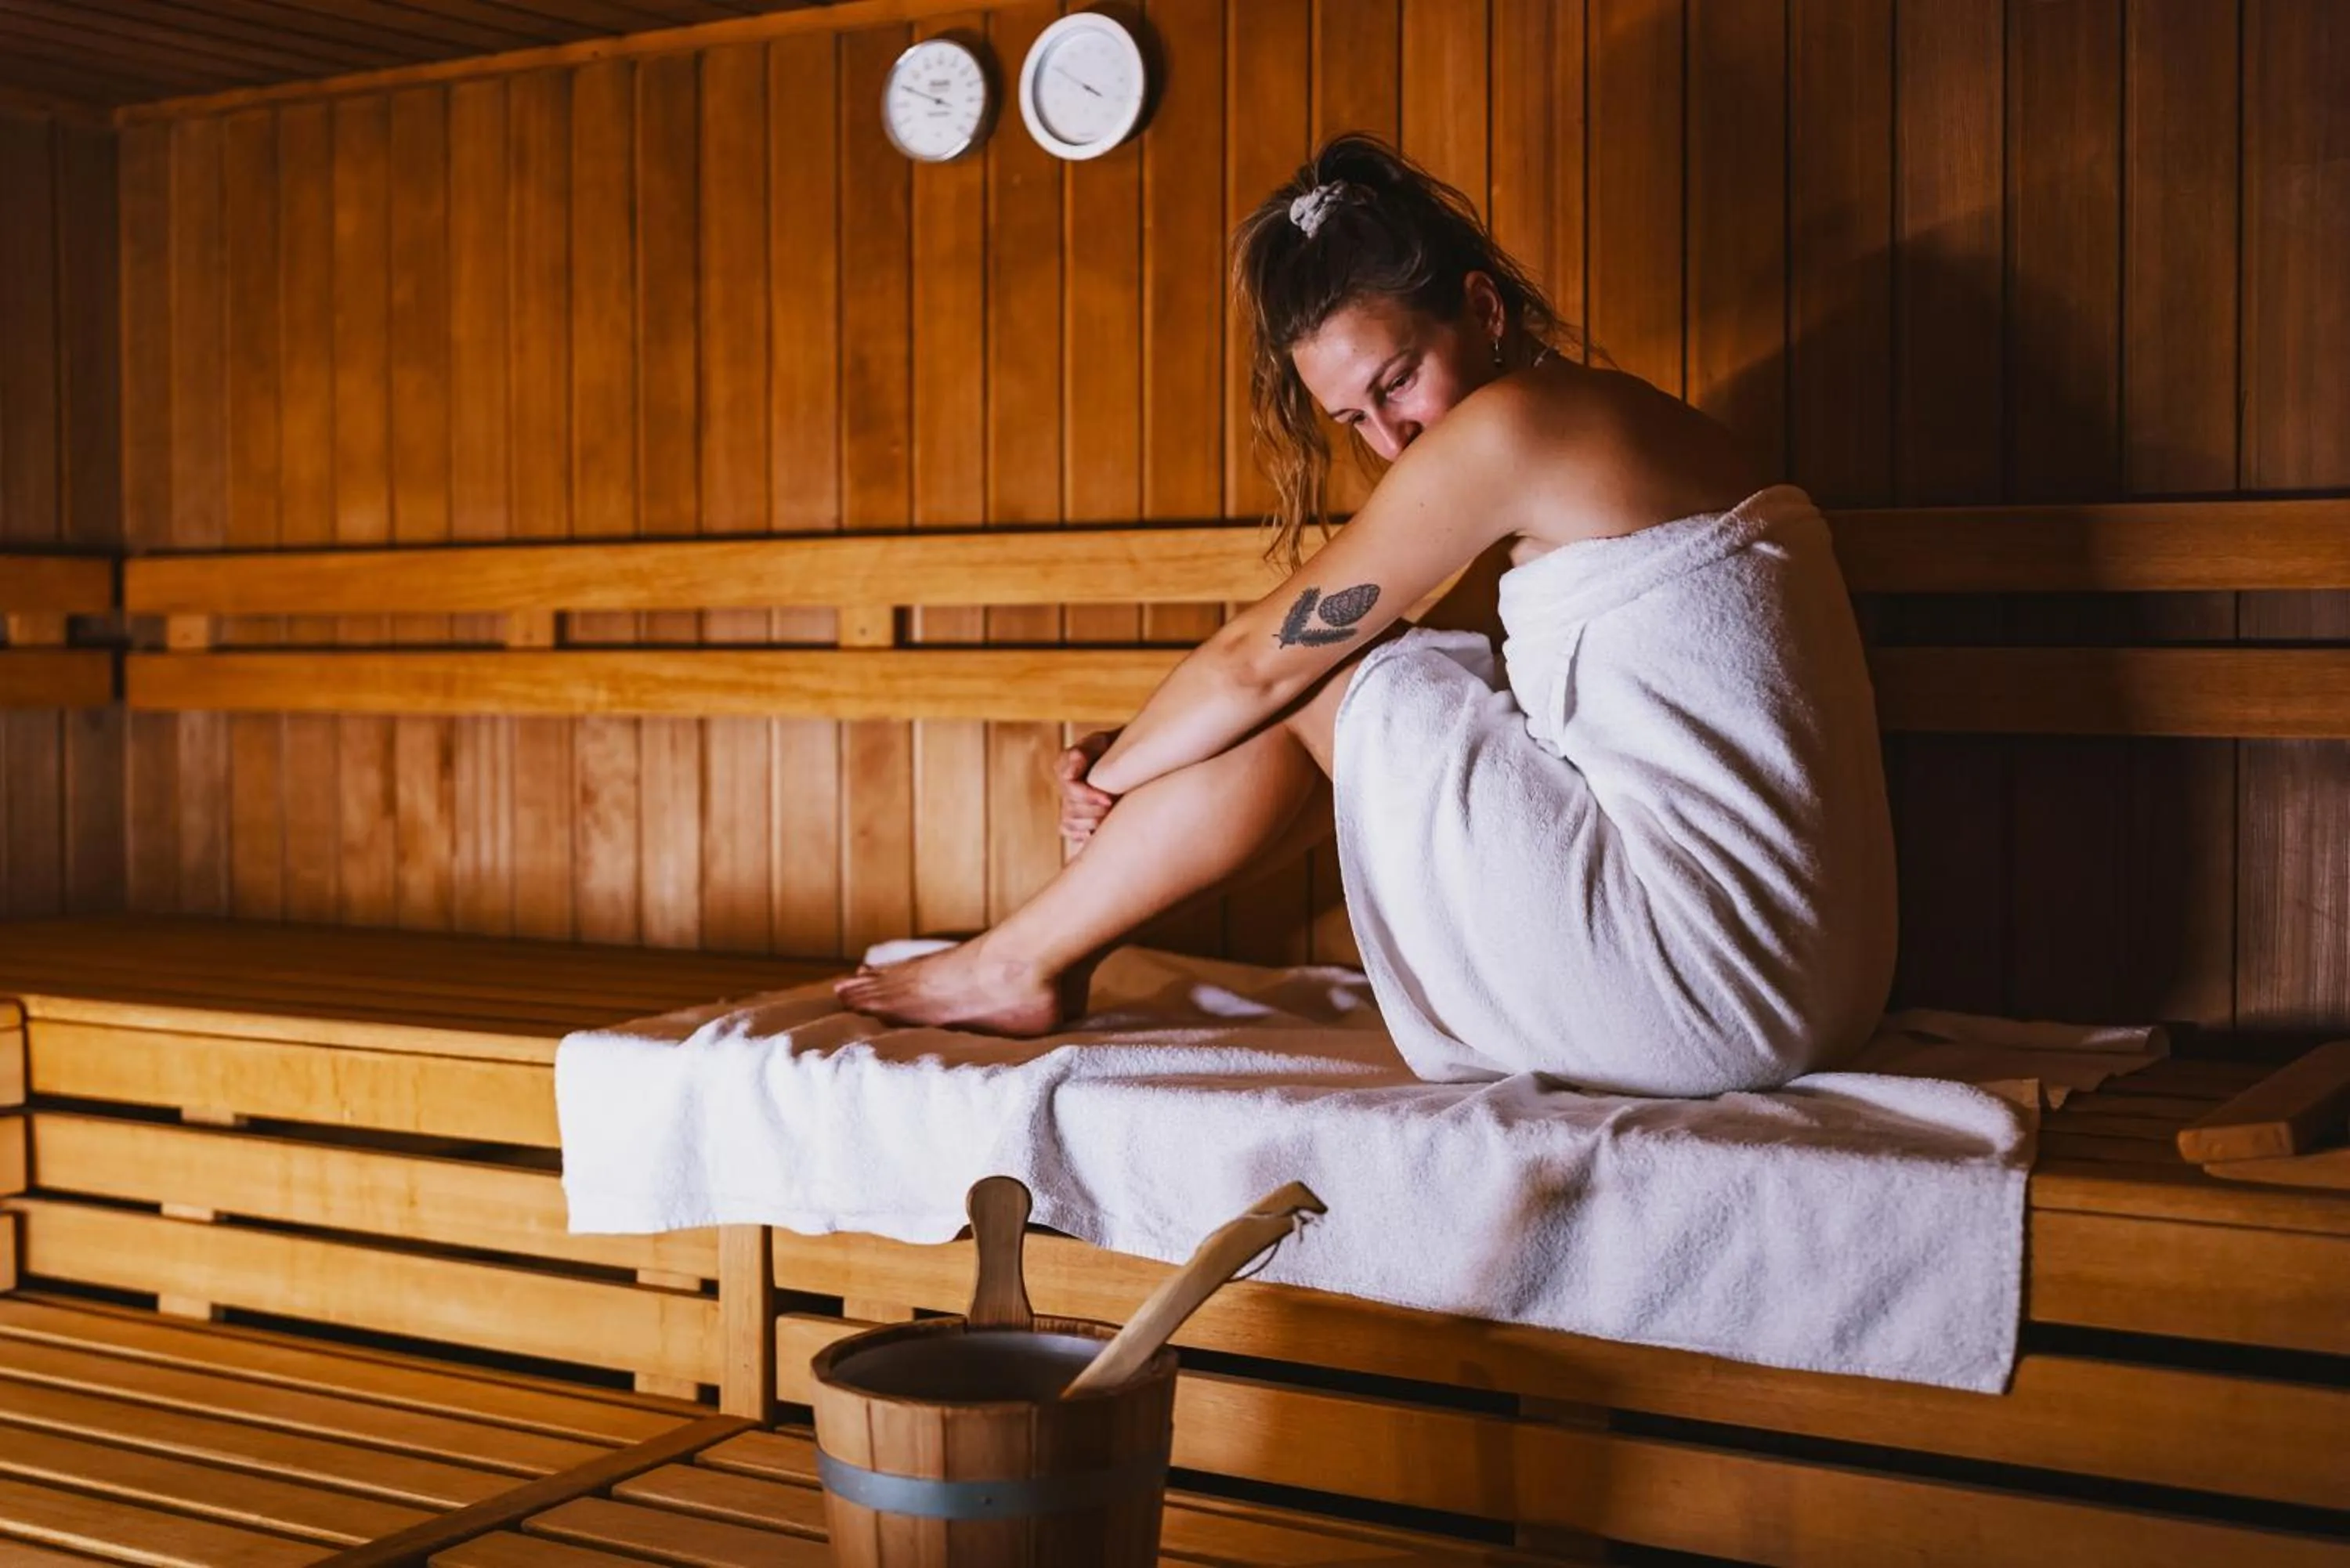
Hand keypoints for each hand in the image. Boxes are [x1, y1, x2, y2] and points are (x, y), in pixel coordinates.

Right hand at [1057, 729, 1121, 847]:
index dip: (1088, 797)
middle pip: (1071, 810)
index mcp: (1064, 766)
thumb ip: (1083, 753)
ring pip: (1070, 823)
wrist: (1128, 762)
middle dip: (1095, 811)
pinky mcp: (1074, 819)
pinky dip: (1085, 833)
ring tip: (1110, 816)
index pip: (1069, 788)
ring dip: (1092, 823)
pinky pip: (1071, 833)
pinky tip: (1101, 828)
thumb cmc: (1115, 747)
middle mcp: (1063, 787)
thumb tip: (1068, 775)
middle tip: (1114, 807)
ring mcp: (1068, 804)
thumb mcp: (1100, 743)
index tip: (1109, 799)